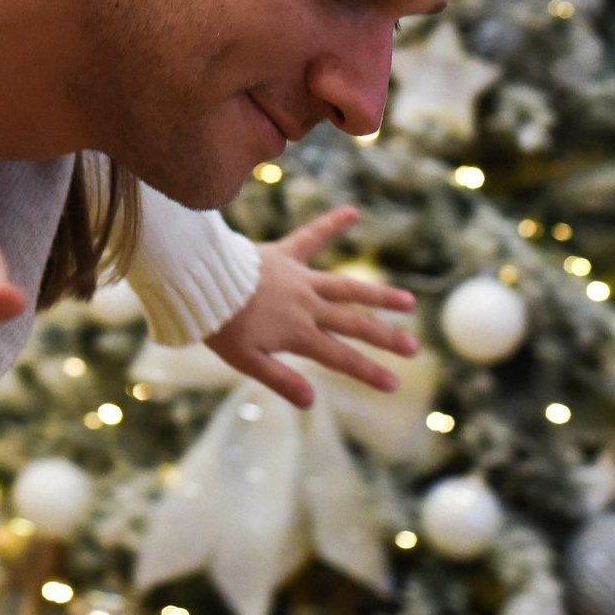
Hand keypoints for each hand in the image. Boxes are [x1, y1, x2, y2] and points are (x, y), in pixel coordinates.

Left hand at [202, 205, 418, 408]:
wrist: (200, 283)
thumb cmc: (221, 325)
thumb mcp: (247, 361)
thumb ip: (281, 380)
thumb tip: (313, 402)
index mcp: (298, 333)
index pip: (342, 357)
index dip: (368, 371)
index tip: (393, 383)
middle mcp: (307, 306)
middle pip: (354, 324)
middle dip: (386, 338)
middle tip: (414, 349)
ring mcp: (300, 279)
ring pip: (347, 288)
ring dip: (378, 294)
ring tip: (408, 301)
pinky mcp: (285, 255)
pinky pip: (311, 237)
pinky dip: (331, 224)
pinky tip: (353, 212)